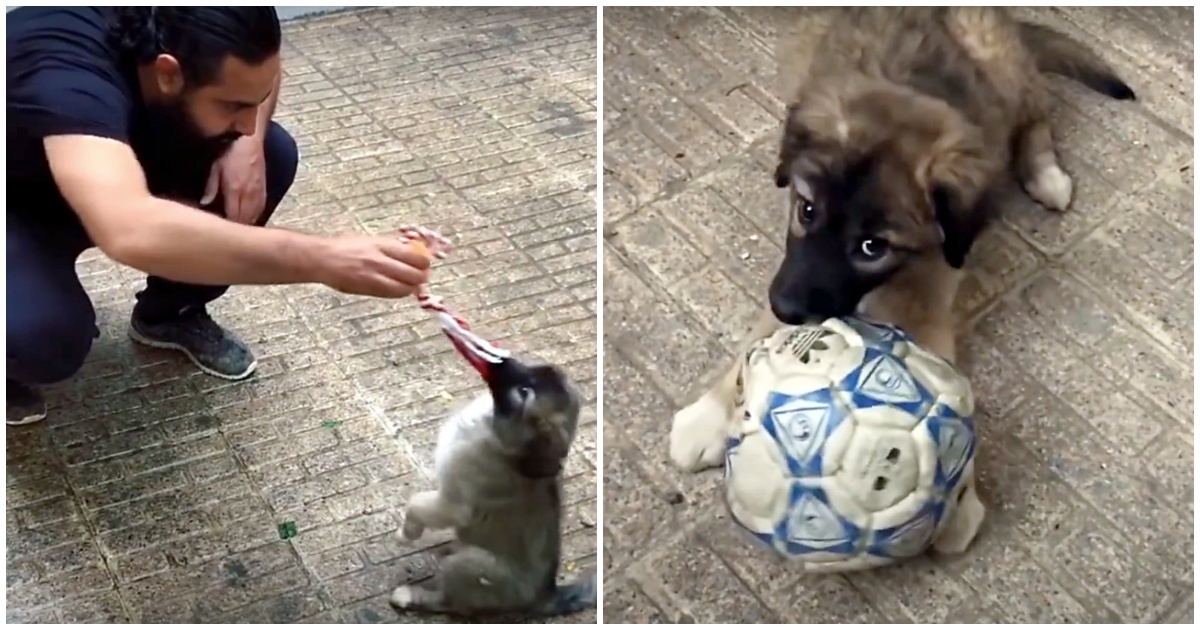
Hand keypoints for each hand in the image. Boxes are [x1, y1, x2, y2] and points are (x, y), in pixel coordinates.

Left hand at [203, 135, 266, 223]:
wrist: (250, 140)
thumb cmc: (231, 151)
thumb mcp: (215, 167)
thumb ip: (211, 187)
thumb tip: (204, 203)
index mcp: (235, 189)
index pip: (233, 217)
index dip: (226, 226)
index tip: (217, 230)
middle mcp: (249, 194)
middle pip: (244, 220)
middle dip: (235, 227)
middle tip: (224, 231)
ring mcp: (259, 193)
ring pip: (254, 217)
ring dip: (245, 223)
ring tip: (235, 227)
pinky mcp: (264, 190)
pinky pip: (260, 210)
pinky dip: (253, 216)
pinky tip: (246, 217)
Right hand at [317, 235, 432, 297]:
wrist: (322, 259)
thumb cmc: (345, 246)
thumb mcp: (370, 240)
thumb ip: (391, 246)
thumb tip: (413, 252)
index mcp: (381, 245)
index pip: (414, 256)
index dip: (424, 262)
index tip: (425, 262)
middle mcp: (379, 261)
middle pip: (413, 274)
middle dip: (422, 276)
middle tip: (423, 275)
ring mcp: (374, 278)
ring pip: (405, 288)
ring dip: (412, 287)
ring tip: (412, 284)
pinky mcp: (368, 290)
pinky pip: (391, 295)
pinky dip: (400, 292)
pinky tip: (400, 289)